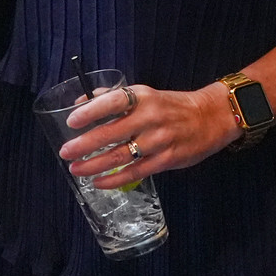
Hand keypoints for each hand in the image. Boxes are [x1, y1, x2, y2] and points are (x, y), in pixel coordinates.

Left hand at [60, 84, 238, 189]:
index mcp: (143, 97)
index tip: (71, 121)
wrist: (210, 118)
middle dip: (85, 144)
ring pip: (121, 156)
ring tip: (76, 169)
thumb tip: (81, 102)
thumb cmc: (171, 106)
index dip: (90, 111)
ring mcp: (159, 141)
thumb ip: (114, 97)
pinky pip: (136, 172)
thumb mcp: (145, 94)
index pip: (113, 102)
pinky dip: (115, 179)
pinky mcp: (167, 160)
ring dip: (95, 165)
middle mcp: (150, 118)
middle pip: (112, 133)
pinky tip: (99, 182)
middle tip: (65, 152)